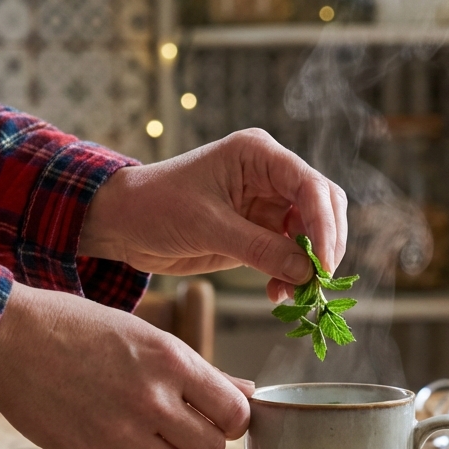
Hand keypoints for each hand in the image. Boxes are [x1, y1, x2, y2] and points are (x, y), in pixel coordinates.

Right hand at [0, 283, 252, 448]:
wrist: (6, 338)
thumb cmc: (79, 328)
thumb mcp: (147, 336)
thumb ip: (201, 372)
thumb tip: (248, 393)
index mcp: (173, 360)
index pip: (236, 413)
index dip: (231, 418)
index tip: (218, 415)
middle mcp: (153, 399)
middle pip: (210, 448)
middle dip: (200, 439)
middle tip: (179, 424)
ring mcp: (121, 432)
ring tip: (139, 426)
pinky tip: (107, 434)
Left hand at [80, 129, 347, 302]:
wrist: (123, 223)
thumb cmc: (156, 207)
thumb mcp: (207, 227)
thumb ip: (260, 249)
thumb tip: (307, 272)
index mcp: (257, 155)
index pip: (310, 185)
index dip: (324, 225)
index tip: (324, 264)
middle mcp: (269, 175)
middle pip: (323, 206)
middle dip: (325, 245)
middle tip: (318, 281)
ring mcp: (266, 203)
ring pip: (311, 233)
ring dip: (308, 265)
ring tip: (294, 294)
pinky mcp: (259, 231)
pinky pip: (290, 253)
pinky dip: (290, 274)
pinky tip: (278, 293)